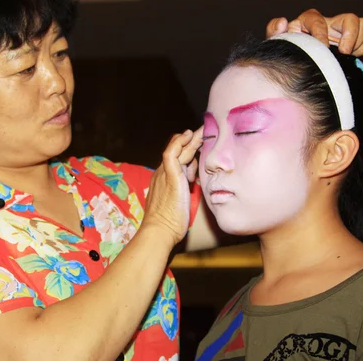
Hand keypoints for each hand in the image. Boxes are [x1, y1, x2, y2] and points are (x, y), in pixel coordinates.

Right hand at [141, 128, 202, 245]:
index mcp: (163, 180)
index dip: (187, 152)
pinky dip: (179, 142)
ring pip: (177, 150)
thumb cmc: (169, 223)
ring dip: (190, 139)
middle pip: (177, 152)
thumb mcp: (177, 204)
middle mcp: (162, 173)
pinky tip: (189, 135)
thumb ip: (183, 192)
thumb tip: (193, 185)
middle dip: (190, 141)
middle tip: (203, 132)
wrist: (159, 231)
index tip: (198, 148)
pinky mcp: (169, 176)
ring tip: (202, 130)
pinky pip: (172, 153)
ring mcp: (164, 173)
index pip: (176, 160)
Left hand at [266, 9, 362, 56]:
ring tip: (347, 54)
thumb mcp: (279, 42)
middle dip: (349, 36)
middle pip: (349, 18)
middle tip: (342, 52)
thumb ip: (275, 31)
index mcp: (307, 21)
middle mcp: (327, 22)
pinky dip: (362, 48)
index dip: (321, 34)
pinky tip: (350, 57)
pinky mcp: (351, 40)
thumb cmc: (289, 50)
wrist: (296, 65)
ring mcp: (340, 31)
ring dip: (358, 41)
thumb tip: (284, 22)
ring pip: (361, 24)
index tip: (322, 48)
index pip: (317, 20)